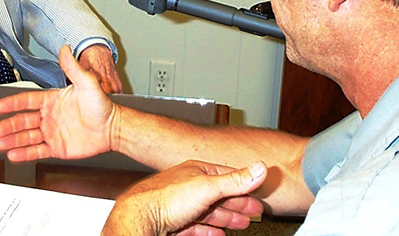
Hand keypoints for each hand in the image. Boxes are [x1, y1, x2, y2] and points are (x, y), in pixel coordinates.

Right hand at [0, 45, 116, 161]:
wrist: (113, 128)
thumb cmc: (102, 105)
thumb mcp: (87, 83)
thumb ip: (73, 67)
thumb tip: (65, 48)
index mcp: (52, 100)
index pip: (27, 100)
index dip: (13, 103)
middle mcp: (49, 116)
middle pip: (23, 121)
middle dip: (9, 126)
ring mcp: (52, 132)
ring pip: (27, 137)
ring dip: (13, 140)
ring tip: (0, 143)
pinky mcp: (57, 148)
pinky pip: (37, 151)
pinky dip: (24, 154)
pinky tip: (13, 154)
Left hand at [103, 160, 266, 235]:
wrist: (138, 219)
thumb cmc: (165, 199)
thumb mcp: (207, 187)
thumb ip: (235, 180)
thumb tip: (260, 168)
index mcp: (196, 172)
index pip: (228, 176)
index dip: (245, 186)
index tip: (259, 194)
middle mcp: (187, 186)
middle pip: (219, 195)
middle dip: (237, 204)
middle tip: (253, 212)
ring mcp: (179, 205)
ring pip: (208, 212)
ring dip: (226, 218)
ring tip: (240, 224)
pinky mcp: (172, 223)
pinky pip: (195, 226)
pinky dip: (209, 230)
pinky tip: (216, 234)